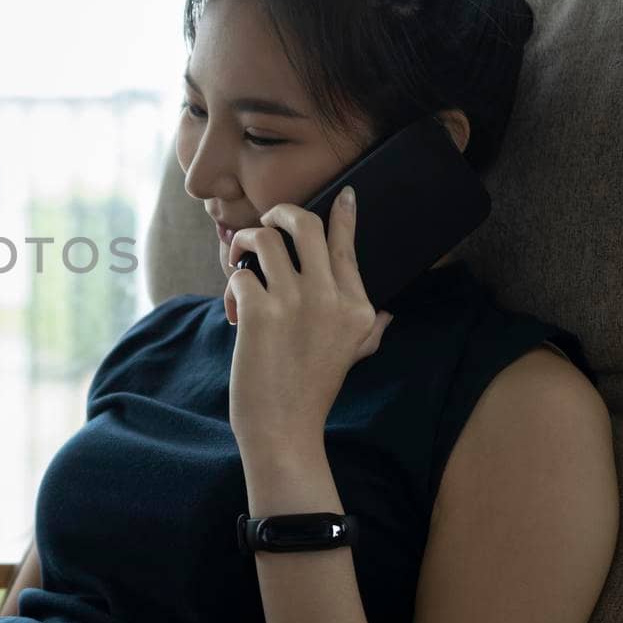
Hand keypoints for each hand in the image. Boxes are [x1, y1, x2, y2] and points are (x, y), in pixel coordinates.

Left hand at [223, 187, 393, 451]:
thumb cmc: (312, 391)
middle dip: (281, 212)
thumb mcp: (355, 357)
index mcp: (359, 306)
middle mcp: (331, 298)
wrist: (283, 429)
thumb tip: (390, 313)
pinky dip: (232, 283)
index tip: (342, 193)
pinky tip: (232, 306)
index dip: (343, 214)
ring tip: (240, 258)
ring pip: (267, 239)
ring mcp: (295, 303)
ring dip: (247, 241)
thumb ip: (372, 330)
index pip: (348, 245)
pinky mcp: (259, 312)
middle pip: (305, 225)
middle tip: (269, 220)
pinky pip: (240, 273)